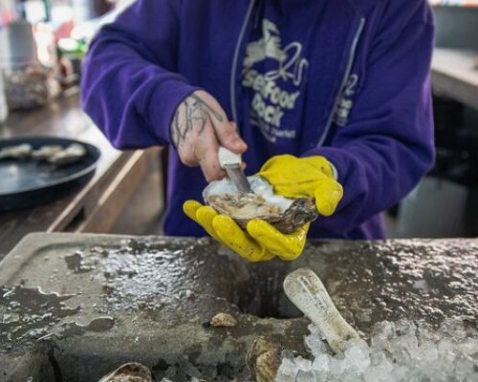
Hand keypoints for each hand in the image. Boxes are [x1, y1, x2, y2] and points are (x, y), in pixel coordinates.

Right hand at [170, 90, 246, 181]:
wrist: (174, 104)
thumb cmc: (196, 105)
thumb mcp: (216, 114)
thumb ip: (227, 134)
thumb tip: (241, 150)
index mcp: (199, 145)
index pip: (216, 171)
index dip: (232, 169)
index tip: (242, 161)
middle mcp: (191, 156)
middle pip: (218, 168)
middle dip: (229, 156)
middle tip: (230, 135)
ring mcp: (188, 159)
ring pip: (213, 164)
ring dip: (222, 151)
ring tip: (220, 131)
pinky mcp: (188, 158)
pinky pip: (206, 160)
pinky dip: (214, 151)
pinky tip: (212, 136)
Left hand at [183, 154, 342, 261]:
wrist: (294, 173)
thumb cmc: (312, 180)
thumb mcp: (325, 183)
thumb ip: (329, 194)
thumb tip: (326, 206)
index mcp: (293, 237)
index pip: (283, 247)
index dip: (269, 240)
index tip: (255, 225)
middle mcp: (270, 239)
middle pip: (250, 248)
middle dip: (231, 236)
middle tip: (218, 219)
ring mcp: (251, 231)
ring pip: (230, 237)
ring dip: (213, 226)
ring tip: (200, 211)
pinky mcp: (236, 220)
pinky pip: (219, 221)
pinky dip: (204, 214)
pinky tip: (189, 205)